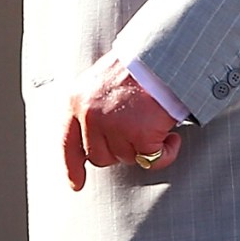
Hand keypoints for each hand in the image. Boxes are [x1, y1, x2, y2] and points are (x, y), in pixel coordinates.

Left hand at [62, 53, 182, 190]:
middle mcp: (90, 115)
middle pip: (99, 157)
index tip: (76, 184)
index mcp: (77, 101)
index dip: (72, 167)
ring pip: (127, 158)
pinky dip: (166, 153)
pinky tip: (172, 137)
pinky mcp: (140, 135)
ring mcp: (114, 126)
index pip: (68, 142)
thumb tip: (93, 144)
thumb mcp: (100, 82)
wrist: (164, 56)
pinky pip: (152, 161)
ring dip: (143, 147)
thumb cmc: (139, 67)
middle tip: (137, 129)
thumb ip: (92, 109)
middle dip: (119, 149)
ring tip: (154, 121)